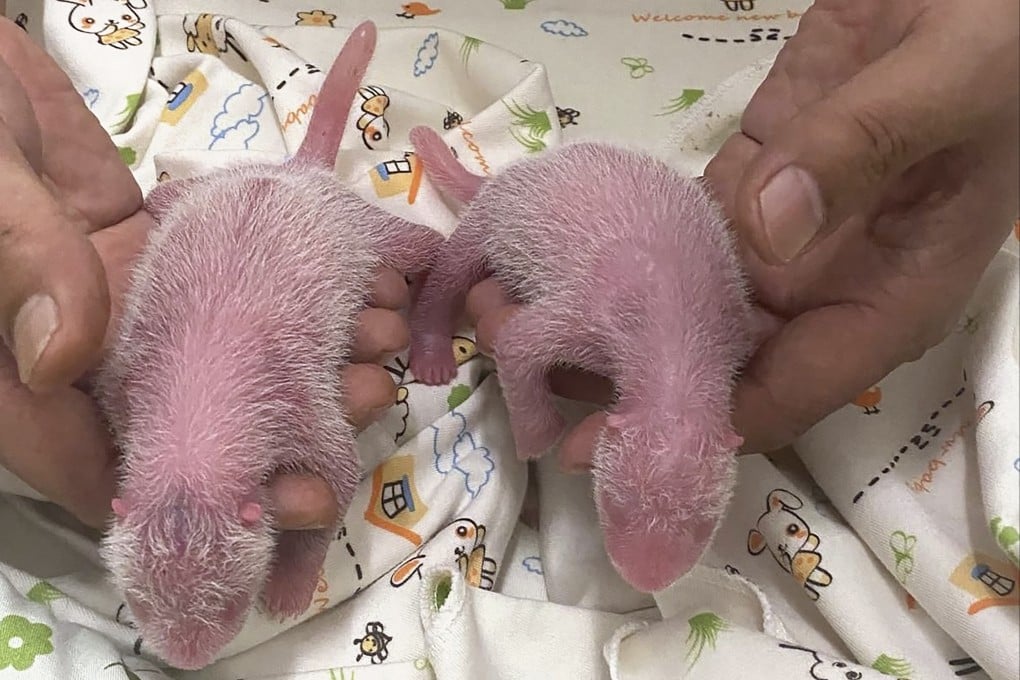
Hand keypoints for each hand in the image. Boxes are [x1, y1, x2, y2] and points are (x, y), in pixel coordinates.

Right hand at [0, 18, 406, 528]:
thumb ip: (20, 266)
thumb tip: (63, 357)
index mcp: (17, 370)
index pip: (95, 466)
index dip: (189, 498)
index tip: (281, 500)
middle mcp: (81, 353)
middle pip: (189, 420)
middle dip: (287, 425)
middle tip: (366, 395)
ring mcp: (129, 303)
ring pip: (229, 355)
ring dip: (314, 354)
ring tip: (382, 332)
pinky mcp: (163, 257)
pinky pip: (240, 289)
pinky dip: (302, 291)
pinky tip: (361, 284)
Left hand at [467, 0, 1018, 463]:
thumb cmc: (995, 40)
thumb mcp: (949, 86)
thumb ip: (865, 149)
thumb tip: (766, 230)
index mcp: (887, 298)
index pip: (783, 396)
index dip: (693, 428)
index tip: (600, 442)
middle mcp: (822, 287)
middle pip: (712, 363)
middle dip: (621, 379)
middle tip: (519, 367)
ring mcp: (778, 237)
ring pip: (681, 303)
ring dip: (602, 318)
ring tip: (510, 316)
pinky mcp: (745, 184)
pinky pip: (674, 234)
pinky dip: (616, 250)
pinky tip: (551, 259)